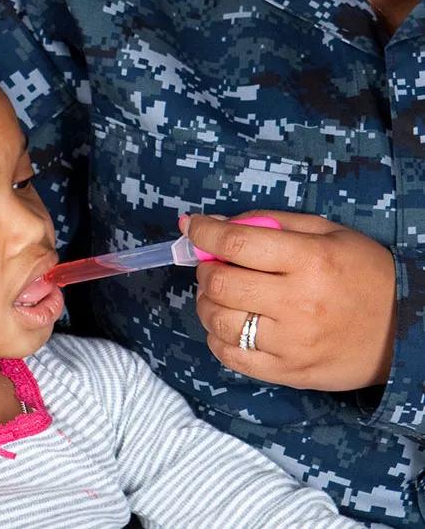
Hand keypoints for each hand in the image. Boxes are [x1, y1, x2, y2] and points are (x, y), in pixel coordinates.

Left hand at [181, 210, 395, 390]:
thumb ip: (271, 223)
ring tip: (221, 295)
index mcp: (311, 261)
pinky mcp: (288, 372)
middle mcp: (299, 303)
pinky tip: (228, 324)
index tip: (193, 226)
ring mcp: (292, 343)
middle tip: (213, 265)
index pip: (238, 243)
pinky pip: (231, 357)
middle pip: (221, 283)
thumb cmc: (364, 274)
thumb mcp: (328, 233)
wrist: (407, 332)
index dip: (205, 232)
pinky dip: (217, 337)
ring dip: (207, 303)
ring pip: (219, 321)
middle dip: (205, 270)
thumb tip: (216, 224)